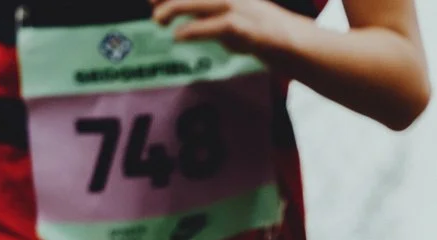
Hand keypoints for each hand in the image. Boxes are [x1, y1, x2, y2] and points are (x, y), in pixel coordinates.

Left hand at [153, 0, 299, 57]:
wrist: (285, 39)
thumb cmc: (248, 26)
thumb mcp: (219, 14)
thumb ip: (194, 10)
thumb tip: (162, 9)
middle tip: (152, 6)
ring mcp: (239, 7)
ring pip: (202, 2)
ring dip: (176, 8)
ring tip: (158, 20)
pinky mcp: (243, 27)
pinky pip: (216, 26)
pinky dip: (194, 30)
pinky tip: (179, 35)